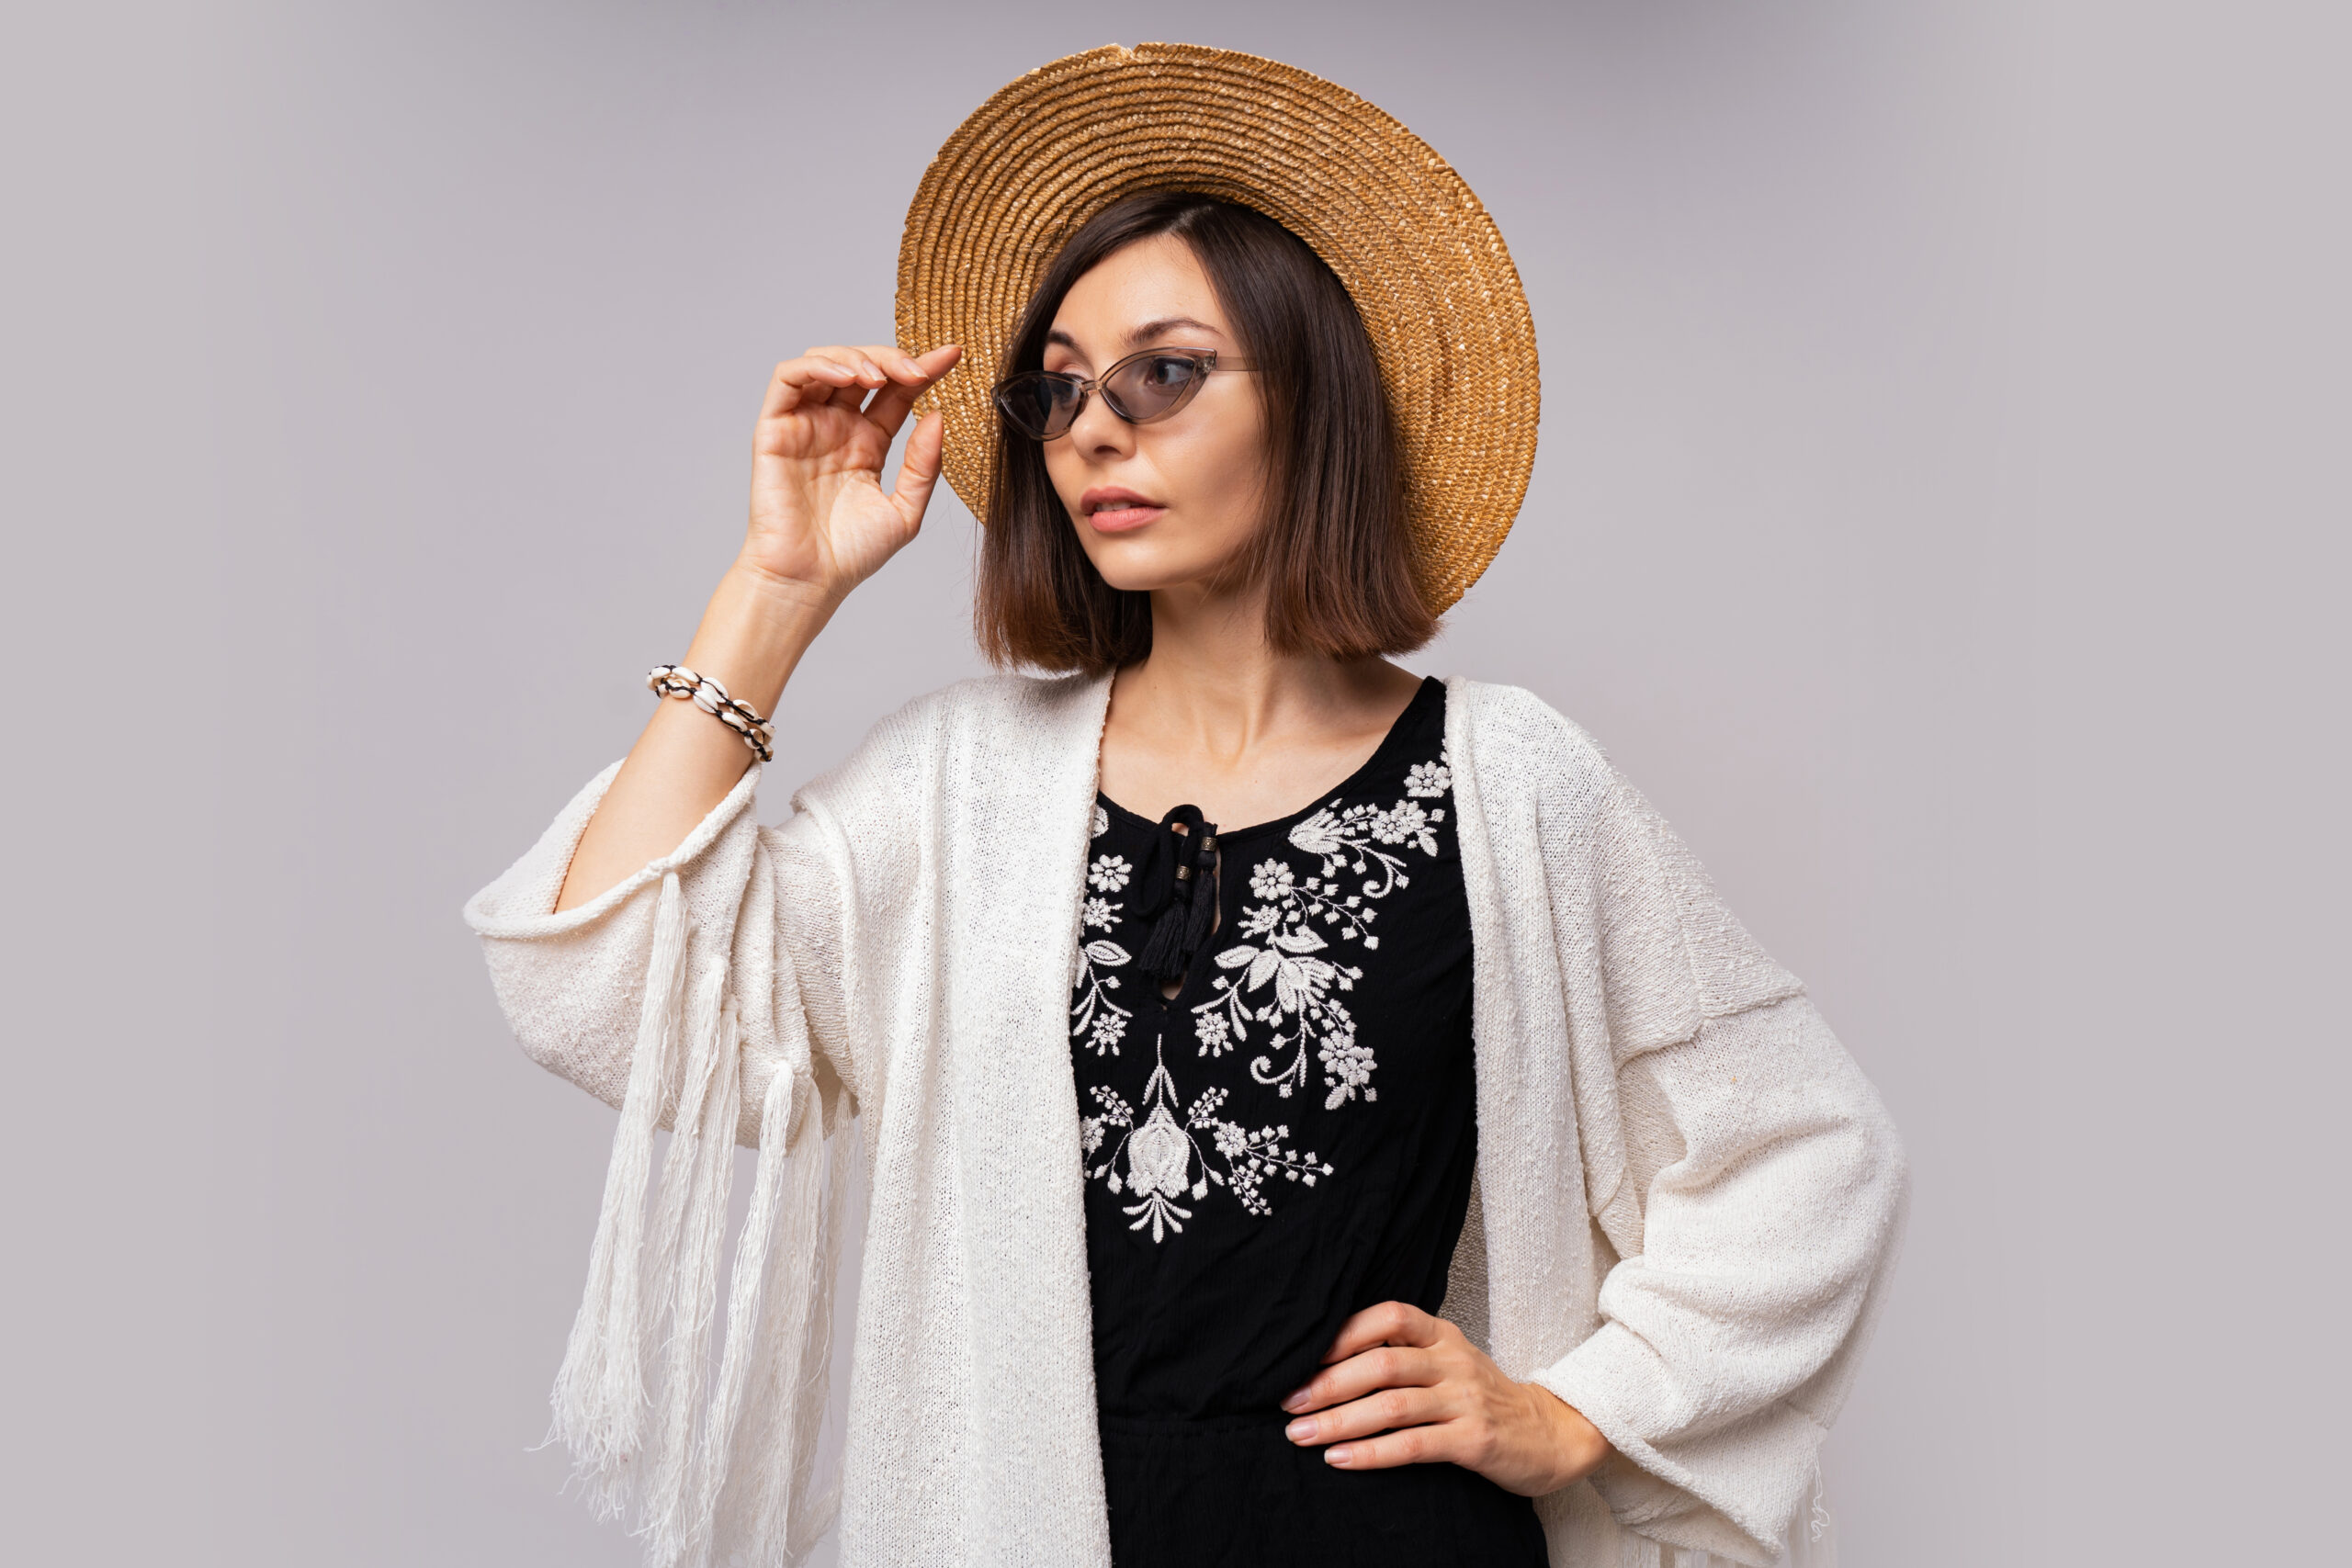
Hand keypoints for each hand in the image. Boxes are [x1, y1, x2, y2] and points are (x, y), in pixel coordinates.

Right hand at [742, 341, 963, 606]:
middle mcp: (835, 427)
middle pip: (864, 368)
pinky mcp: (775, 427)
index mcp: (866, 443)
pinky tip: (848, 376)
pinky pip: (788, 378)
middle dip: (893, 358)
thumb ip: (924, 465)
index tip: (954, 355)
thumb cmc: (851, 554)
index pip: (897, 393)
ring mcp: (805, 424)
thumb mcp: (906, 510)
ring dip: (857, 356)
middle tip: (920, 370)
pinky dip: (818, 364)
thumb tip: (939, 417)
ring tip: (883, 376)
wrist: (809, 580)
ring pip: (826, 362)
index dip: (924, 369)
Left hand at [1280, 1301, 1612, 1496]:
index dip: (1344, 1333)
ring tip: (1300, 1434)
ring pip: (1391, 1405)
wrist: (1550, 1435)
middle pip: (1382, 1364)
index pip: (1389, 1316)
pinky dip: (1370, 1453)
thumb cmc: (1484, 1400)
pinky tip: (1339, 1459)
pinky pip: (1412, 1444)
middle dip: (1328, 1384)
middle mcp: (1453, 1361)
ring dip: (1339, 1420)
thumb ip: (1404, 1356)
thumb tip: (1329, 1364)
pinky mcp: (1473, 1440)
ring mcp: (1465, 1400)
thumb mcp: (1449, 1364)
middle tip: (1288, 1402)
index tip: (1302, 1355)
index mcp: (1443, 1336)